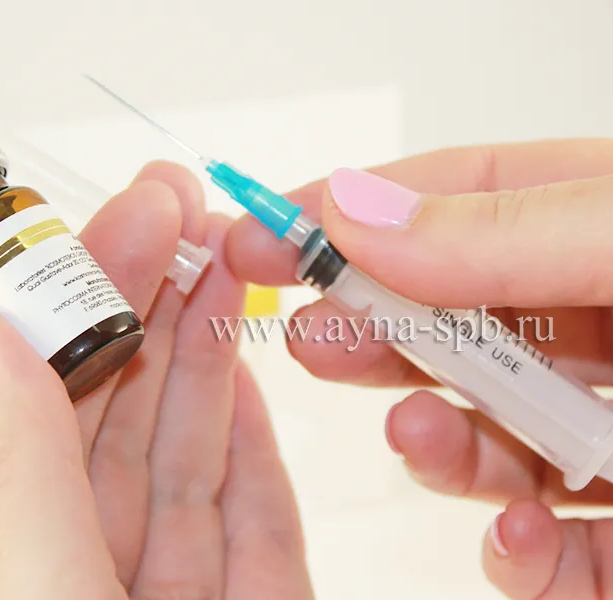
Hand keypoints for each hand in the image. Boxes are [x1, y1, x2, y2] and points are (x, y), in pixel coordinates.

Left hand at [0, 162, 312, 599]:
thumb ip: (20, 478)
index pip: (34, 414)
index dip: (78, 309)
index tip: (128, 225)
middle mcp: (83, 576)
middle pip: (116, 421)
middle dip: (151, 309)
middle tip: (183, 216)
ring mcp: (172, 595)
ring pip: (186, 457)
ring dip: (204, 355)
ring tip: (221, 264)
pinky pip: (256, 519)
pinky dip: (253, 443)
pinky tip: (244, 371)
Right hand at [227, 139, 612, 598]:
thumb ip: (516, 230)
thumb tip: (364, 215)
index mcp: (600, 237)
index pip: (455, 206)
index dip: (353, 213)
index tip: (260, 229)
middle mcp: (604, 331)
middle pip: (451, 323)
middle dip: (372, 330)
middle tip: (307, 334)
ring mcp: (607, 433)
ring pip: (480, 437)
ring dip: (432, 441)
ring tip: (415, 433)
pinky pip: (536, 547)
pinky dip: (510, 553)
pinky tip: (520, 536)